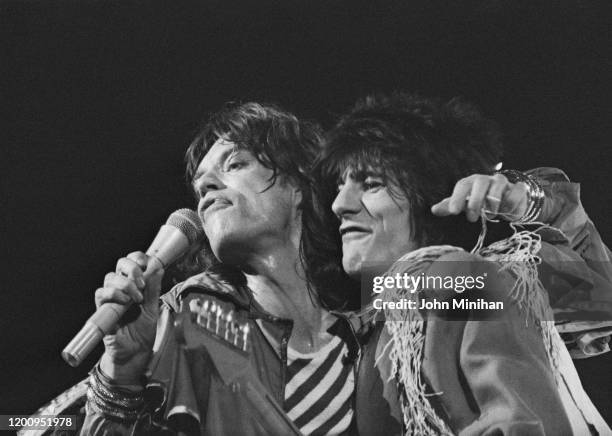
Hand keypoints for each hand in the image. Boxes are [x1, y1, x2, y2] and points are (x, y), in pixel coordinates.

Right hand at [95, 251, 162, 385]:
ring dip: (126, 284)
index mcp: (134, 284)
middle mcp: (121, 288)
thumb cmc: (143, 330)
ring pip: (110, 278)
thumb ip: (154, 288)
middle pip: (120, 264)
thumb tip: (158, 267)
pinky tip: (125, 302)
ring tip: (137, 298)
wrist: (136, 352)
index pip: (132, 262)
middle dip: (132, 268)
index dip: (138, 258)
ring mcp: (111, 298)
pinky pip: (101, 294)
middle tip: (142, 282)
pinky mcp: (102, 309)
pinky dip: (114, 294)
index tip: (148, 263)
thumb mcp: (154, 307)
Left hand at [431, 173, 528, 221]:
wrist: (504, 202)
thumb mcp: (464, 205)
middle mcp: (486, 179)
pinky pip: (517, 192)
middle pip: (480, 183)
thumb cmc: (479, 202)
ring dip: (494, 203)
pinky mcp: (518, 189)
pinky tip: (506, 214)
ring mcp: (503, 182)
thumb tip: (433, 210)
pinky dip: (511, 204)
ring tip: (491, 216)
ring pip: (499, 184)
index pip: (462, 186)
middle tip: (472, 218)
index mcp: (471, 182)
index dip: (457, 198)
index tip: (453, 212)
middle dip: (475, 201)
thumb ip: (450, 207)